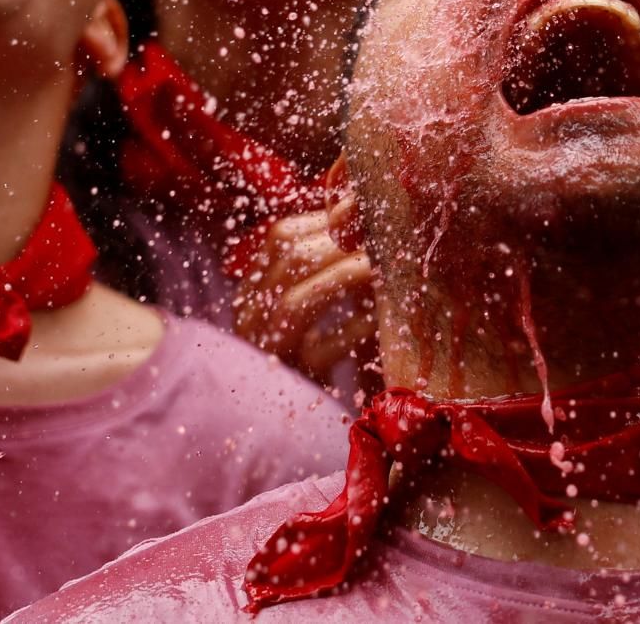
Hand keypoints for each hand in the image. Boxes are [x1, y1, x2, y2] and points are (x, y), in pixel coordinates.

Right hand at [233, 192, 376, 388]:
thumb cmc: (317, 353)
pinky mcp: (294, 383)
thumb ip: (329, 267)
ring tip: (385, 268)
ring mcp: (267, 352)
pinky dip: (357, 327)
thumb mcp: (315, 304)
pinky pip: (324, 348)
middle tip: (388, 236)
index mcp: (254, 290)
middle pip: (288, 258)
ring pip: (296, 301)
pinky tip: (383, 318)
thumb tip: (366, 217)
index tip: (371, 217)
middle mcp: (251, 317)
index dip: (328, 219)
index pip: (282, 237)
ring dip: (348, 275)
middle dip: (344, 242)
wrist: (297, 421)